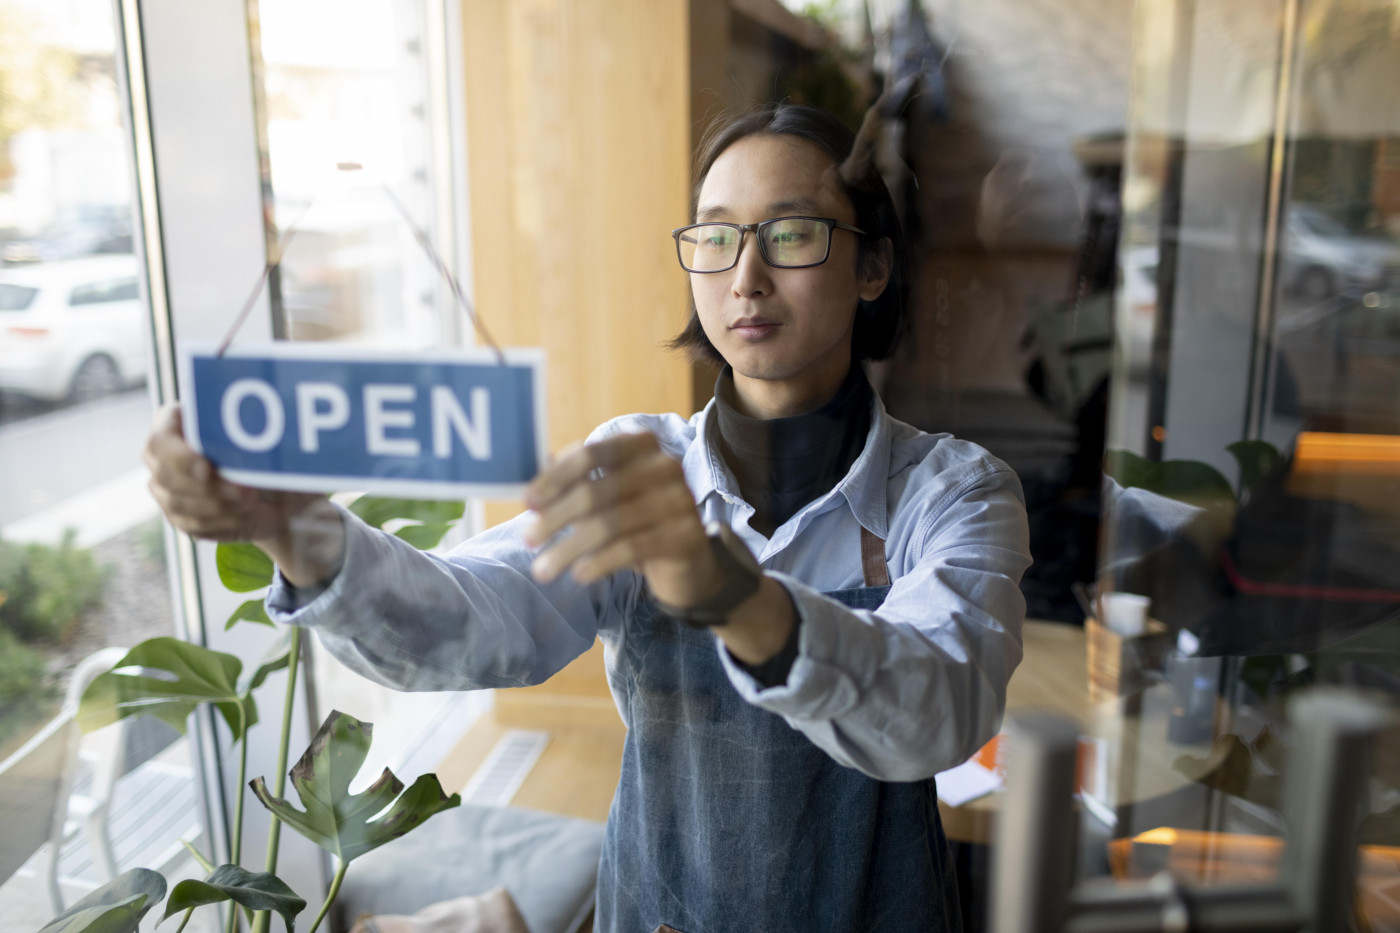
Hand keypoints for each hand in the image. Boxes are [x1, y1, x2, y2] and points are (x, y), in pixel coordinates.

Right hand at [143, 404, 342, 585]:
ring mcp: (167, 489)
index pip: (160, 439)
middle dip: (207, 487)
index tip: (207, 468)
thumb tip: (258, 431)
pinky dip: (222, 522)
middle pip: (165, 475)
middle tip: (244, 492)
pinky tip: (245, 516)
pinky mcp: (180, 517)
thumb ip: (254, 432)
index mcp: (176, 425)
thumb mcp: (268, 438)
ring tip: (251, 501)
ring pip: (177, 503)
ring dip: (218, 506)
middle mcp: (163, 457)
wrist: (281, 491)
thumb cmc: (271, 454)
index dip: (179, 456)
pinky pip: (192, 525)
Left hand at [522, 432, 723, 606]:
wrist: (690, 560)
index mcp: (642, 445)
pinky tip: (579, 574)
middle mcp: (665, 466)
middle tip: (528, 540)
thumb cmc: (639, 522)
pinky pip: (631, 549)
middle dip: (555, 517)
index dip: (555, 479)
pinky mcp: (685, 536)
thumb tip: (532, 485)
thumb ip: (574, 483)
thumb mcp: (606, 497)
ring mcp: (679, 500)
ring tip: (543, 569)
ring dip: (568, 549)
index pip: (591, 454)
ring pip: (610, 524)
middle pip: (596, 490)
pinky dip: (599, 562)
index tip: (527, 503)